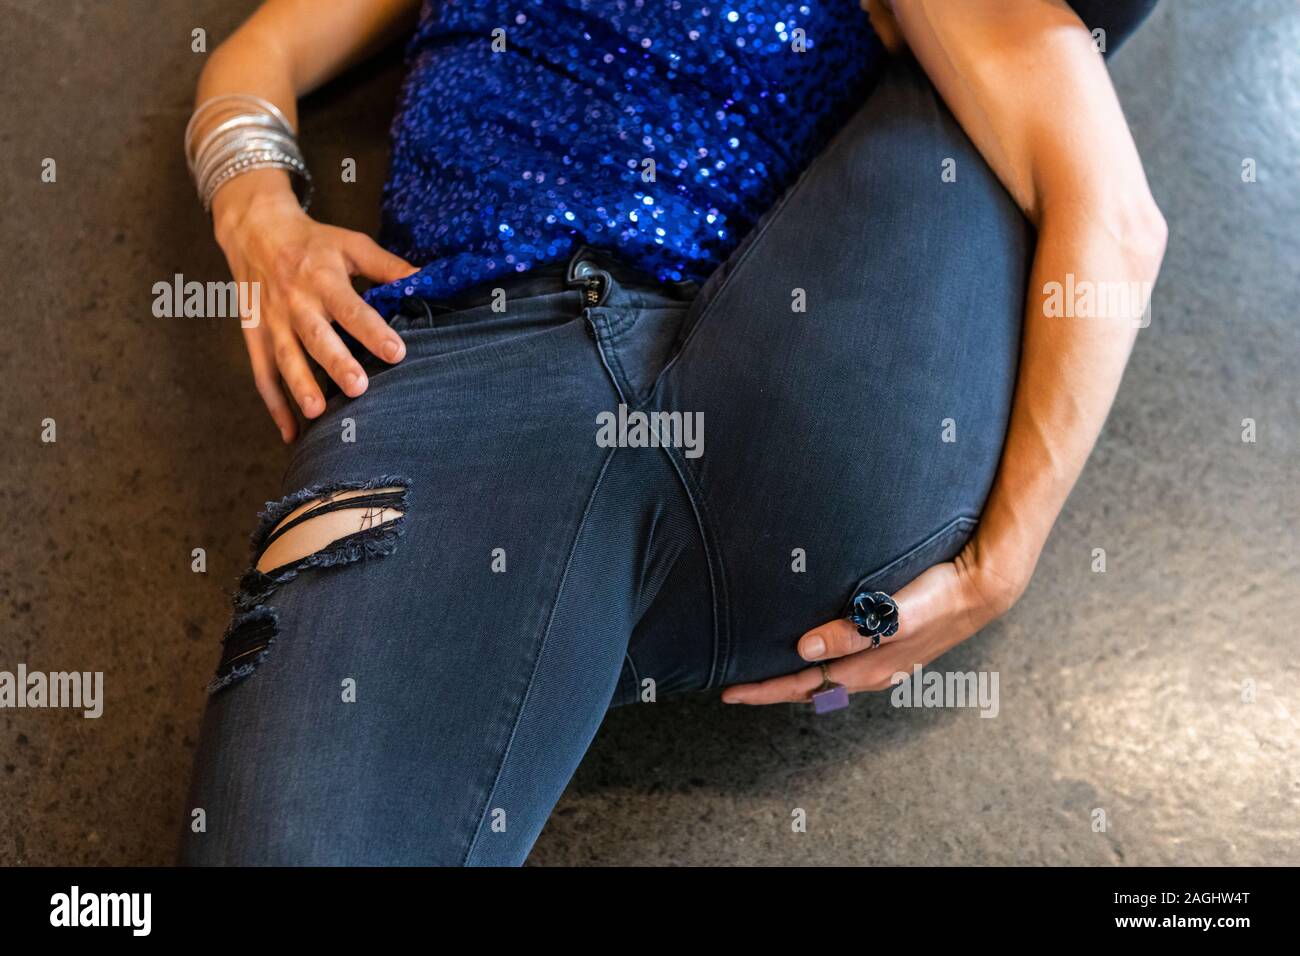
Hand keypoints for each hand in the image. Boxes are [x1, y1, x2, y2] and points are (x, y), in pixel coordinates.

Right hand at [212, 170, 417, 441]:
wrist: (254, 230)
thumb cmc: (313, 243)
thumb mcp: (351, 244)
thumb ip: (387, 266)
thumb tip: (425, 280)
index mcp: (322, 277)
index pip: (350, 308)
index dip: (373, 331)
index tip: (397, 353)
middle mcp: (294, 301)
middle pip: (315, 335)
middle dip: (335, 362)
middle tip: (359, 387)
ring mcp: (271, 321)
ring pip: (285, 357)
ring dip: (300, 386)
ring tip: (318, 414)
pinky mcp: (253, 336)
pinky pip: (262, 375)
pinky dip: (274, 406)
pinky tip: (291, 435)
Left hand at [720, 538, 1028, 703]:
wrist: (982, 586)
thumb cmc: (938, 598)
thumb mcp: (895, 616)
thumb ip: (852, 633)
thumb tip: (804, 650)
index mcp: (865, 669)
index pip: (801, 685)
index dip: (763, 689)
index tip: (727, 691)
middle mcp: (869, 670)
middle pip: (807, 686)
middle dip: (770, 686)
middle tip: (732, 681)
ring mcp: (880, 660)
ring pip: (824, 676)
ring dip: (792, 674)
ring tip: (761, 664)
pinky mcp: (888, 643)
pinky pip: (841, 661)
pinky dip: (815, 660)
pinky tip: (807, 645)